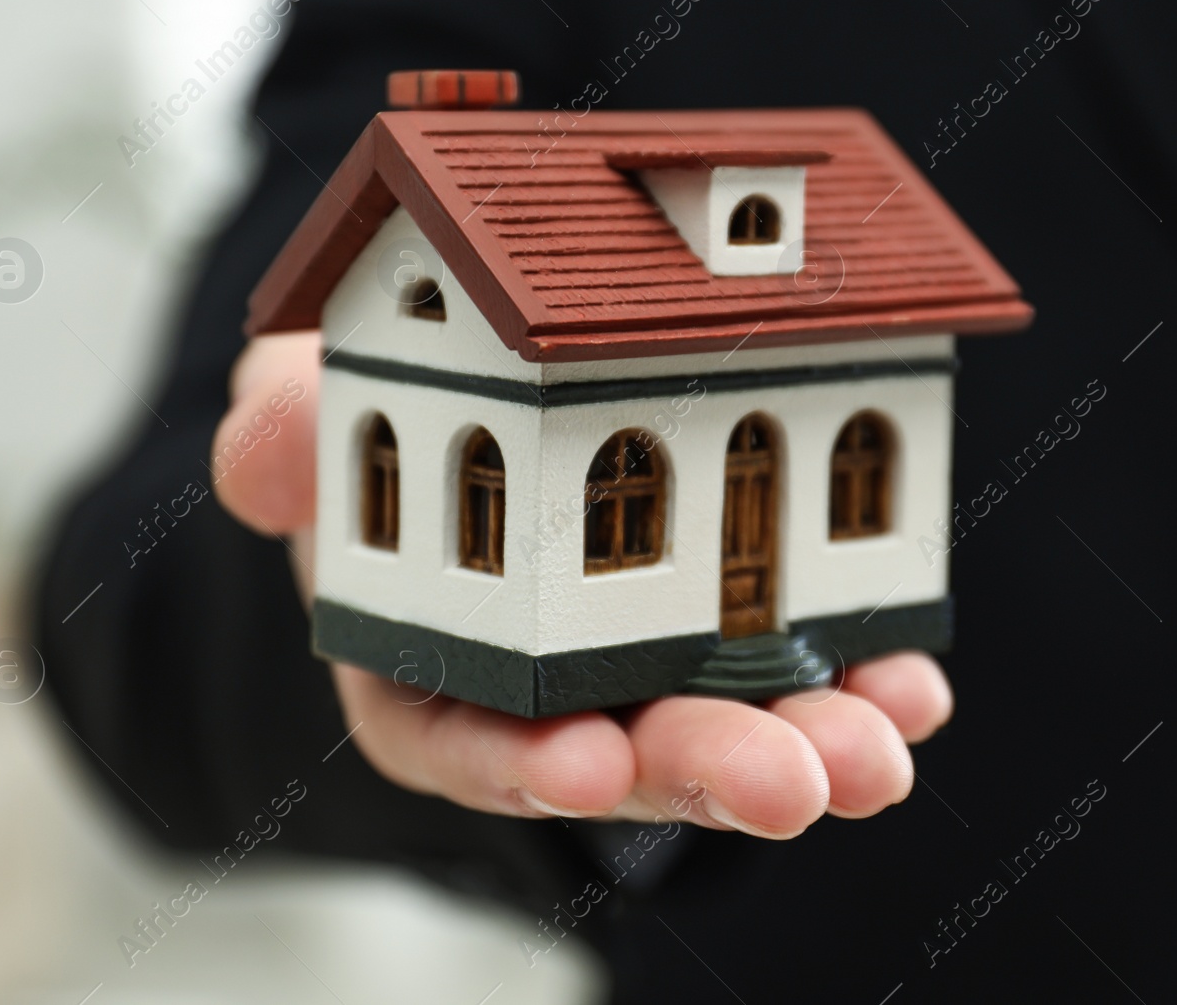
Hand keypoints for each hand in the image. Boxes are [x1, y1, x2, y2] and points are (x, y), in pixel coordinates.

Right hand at [213, 331, 953, 838]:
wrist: (463, 392)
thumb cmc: (374, 418)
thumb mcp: (304, 411)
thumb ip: (279, 436)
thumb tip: (267, 452)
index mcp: (421, 659)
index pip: (456, 742)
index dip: (514, 762)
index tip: (580, 760)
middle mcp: (538, 684)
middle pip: (614, 754)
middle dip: (699, 771)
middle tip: (784, 784)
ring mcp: (639, 660)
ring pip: (721, 724)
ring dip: (803, 745)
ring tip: (875, 752)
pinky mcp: (727, 618)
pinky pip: (796, 662)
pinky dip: (855, 676)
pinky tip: (909, 681)